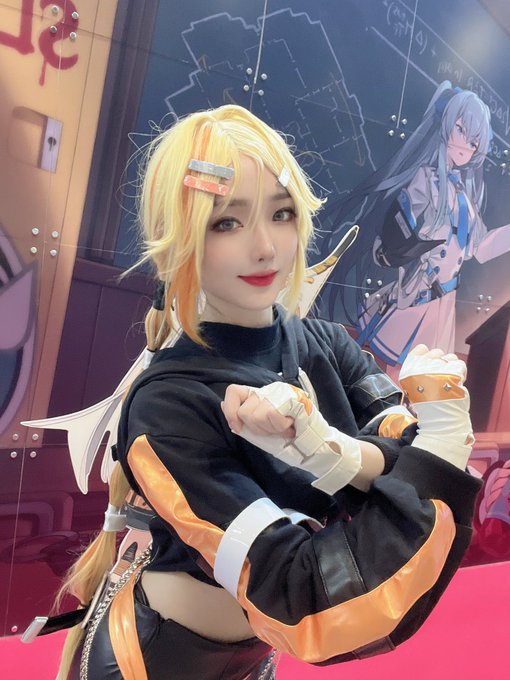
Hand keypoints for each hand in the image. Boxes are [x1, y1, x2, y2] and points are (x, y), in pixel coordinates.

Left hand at [221, 382, 360, 494]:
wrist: (314, 447)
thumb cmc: (289, 440)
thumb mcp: (260, 432)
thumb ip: (243, 420)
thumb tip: (223, 406)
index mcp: (260, 396)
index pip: (234, 391)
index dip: (231, 411)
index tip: (239, 428)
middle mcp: (269, 389)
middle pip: (244, 411)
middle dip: (258, 429)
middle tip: (275, 430)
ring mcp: (281, 391)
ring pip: (257, 414)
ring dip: (271, 428)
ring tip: (285, 428)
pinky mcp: (292, 396)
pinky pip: (272, 414)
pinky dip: (280, 426)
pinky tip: (291, 426)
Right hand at [399, 344, 473, 469]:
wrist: (439, 420)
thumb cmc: (427, 405)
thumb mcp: (413, 385)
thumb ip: (418, 369)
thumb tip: (429, 354)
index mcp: (408, 369)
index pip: (420, 349)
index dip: (428, 356)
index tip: (431, 368)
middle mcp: (420, 367)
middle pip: (436, 352)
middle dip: (441, 362)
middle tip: (441, 377)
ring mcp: (437, 368)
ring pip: (450, 357)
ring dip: (452, 366)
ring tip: (450, 380)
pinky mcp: (452, 372)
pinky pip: (460, 364)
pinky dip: (461, 373)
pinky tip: (457, 383)